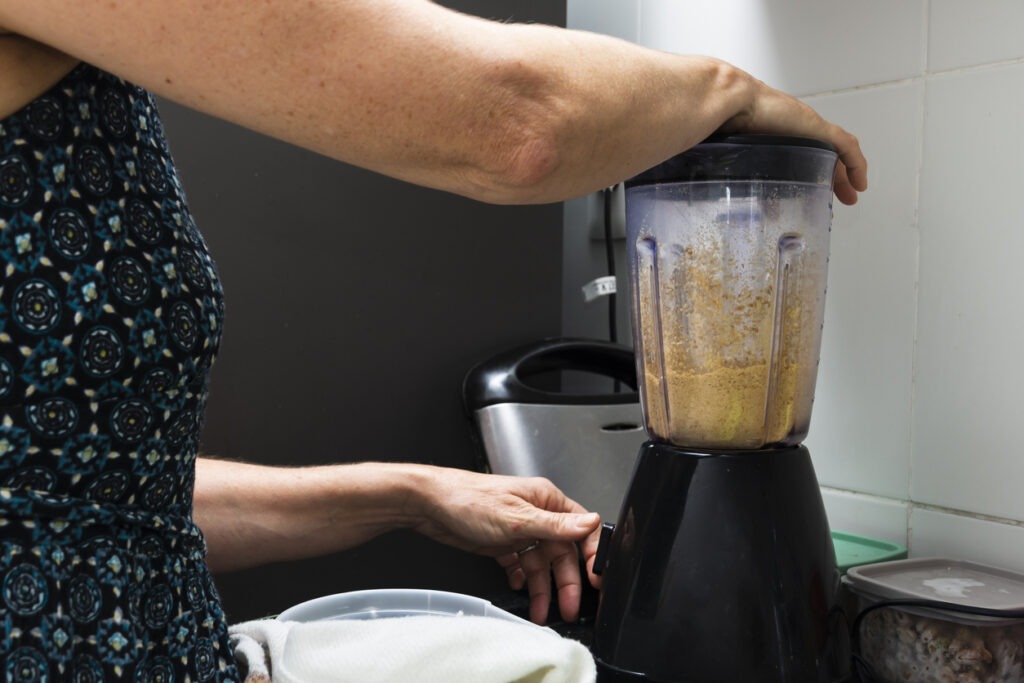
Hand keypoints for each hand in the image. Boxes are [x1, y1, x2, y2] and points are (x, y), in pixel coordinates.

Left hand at [410, 468, 601, 624]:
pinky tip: (517, 587)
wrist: (428, 505)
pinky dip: (521, 578)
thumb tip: (591, 523)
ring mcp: (520, 530)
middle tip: (568, 608)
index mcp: (547, 500)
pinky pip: (520, 565)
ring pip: (540, 564)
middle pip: (562, 553)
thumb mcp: (517, 517)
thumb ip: (555, 525)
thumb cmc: (468, 499)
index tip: (596, 580)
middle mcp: (536, 514)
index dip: (592, 555)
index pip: (581, 529)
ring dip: (541, 588)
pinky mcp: (502, 543)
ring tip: (540, 611)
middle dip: (566, 582)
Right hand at [720, 72, 867, 205]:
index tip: (814, 195)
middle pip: (826, 156)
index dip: (814, 176)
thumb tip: (728, 193)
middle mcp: (797, 130)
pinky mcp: (817, 127)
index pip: (805, 158)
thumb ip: (738, 170)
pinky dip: (855, 165)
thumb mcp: (736, 153)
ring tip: (851, 194)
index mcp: (780, 136)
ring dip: (847, 175)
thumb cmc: (727, 123)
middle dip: (835, 180)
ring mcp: (808, 128)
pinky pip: (845, 147)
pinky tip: (859, 182)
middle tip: (842, 199)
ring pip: (837, 153)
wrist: (733, 101)